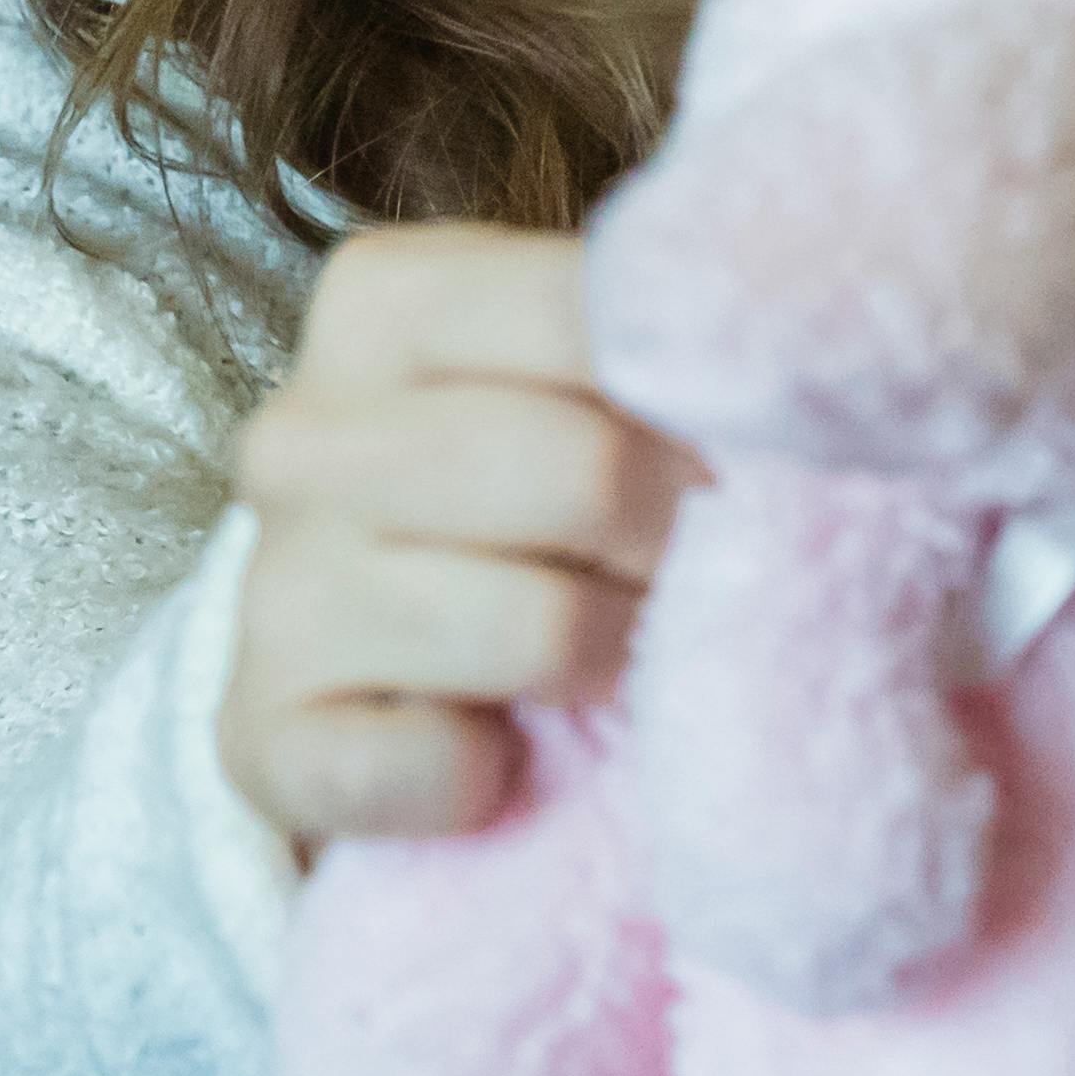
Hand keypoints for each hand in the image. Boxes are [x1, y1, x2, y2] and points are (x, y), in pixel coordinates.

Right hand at [218, 223, 705, 845]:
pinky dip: (495, 777)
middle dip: (687, 534)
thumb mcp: (576, 377)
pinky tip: (504, 749)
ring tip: (633, 649)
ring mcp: (274, 591)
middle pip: (586, 472)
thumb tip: (812, 376)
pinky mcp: (262, 736)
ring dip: (623, 658)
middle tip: (710, 563)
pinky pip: (432, 769)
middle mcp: (306, 433)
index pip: (603, 315)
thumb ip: (664, 350)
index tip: (761, 449)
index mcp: (386, 298)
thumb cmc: (511, 478)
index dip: (721, 398)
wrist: (361, 642)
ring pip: (538, 630)